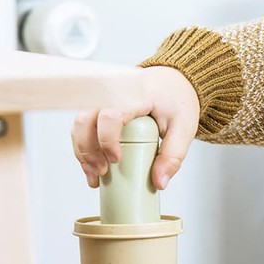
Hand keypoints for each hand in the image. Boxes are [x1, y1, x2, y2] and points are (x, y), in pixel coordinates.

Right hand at [71, 66, 199, 189]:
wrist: (171, 81)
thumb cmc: (176, 99)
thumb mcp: (184, 127)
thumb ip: (173, 155)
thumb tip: (159, 182)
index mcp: (135, 93)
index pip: (111, 115)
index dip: (107, 140)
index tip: (115, 160)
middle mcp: (113, 91)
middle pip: (86, 120)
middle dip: (88, 151)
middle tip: (102, 173)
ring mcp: (102, 97)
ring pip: (79, 124)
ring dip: (82, 152)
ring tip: (95, 175)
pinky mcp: (97, 105)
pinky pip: (82, 126)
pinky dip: (83, 147)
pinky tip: (91, 165)